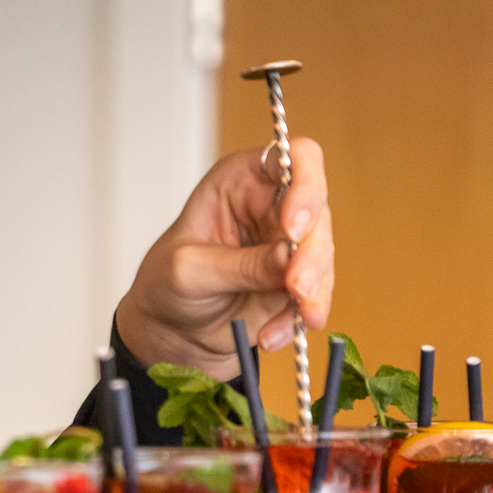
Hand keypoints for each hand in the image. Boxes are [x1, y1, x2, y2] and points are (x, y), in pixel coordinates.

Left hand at [115, 137, 333, 379]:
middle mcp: (273, 205)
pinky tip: (273, 335)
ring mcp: (290, 243)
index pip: (294, 157)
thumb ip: (239, 264)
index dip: (305, 186)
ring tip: (295, 318)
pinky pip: (317, 294)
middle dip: (312, 255)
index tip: (293, 227)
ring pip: (324, 256)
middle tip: (296, 287)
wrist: (171, 328)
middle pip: (317, 213)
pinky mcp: (300, 279)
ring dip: (314, 291)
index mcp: (241, 181)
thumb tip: (289, 257)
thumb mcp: (190, 271)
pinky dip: (301, 317)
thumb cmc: (168, 283)